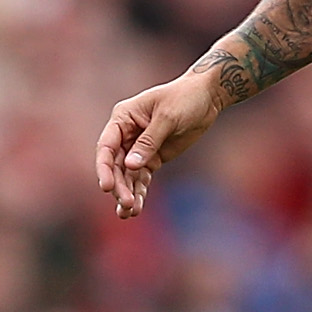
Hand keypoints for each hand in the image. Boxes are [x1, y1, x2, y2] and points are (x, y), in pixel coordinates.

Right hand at [94, 71, 226, 219]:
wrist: (206, 97)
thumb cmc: (185, 99)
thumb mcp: (168, 118)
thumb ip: (149, 142)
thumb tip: (130, 166)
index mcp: (123, 118)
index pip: (107, 146)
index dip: (104, 168)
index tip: (107, 187)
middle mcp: (126, 134)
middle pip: (115, 165)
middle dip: (119, 186)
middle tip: (126, 204)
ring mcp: (138, 147)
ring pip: (127, 175)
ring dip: (127, 193)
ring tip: (129, 213)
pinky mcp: (152, 158)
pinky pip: (142, 177)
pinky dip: (140, 191)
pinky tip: (138, 207)